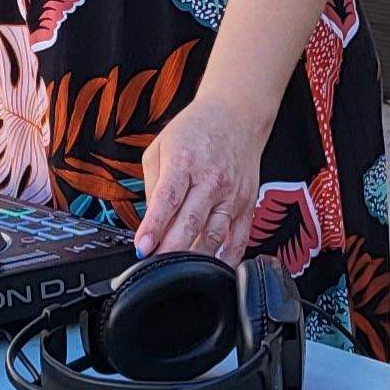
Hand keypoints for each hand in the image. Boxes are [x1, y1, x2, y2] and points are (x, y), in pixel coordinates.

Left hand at [133, 94, 269, 261]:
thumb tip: (149, 221)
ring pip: (215, 236)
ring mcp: (232, 195)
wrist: (236, 115)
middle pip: (191, 223)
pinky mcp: (247, 205)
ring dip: (196, 259)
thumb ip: (153, 184)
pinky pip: (238, 240)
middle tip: (155, 268)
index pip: (168, 199)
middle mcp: (211, 180)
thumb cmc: (195, 130)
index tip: (143, 247)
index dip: (154, 226)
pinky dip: (226, 259)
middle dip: (171, 250)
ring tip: (178, 274)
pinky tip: (212, 270)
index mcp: (184, 163)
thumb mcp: (160, 147)